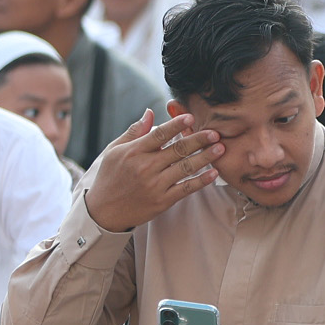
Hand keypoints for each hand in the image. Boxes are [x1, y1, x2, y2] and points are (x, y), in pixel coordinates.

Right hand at [83, 111, 222, 232]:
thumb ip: (134, 132)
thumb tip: (150, 112)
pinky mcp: (162, 200)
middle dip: (198, 140)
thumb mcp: (114, 151)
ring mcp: (155, 185)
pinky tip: (214, 173)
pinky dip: (201, 181)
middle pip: (177, 150)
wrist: (103, 212)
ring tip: (220, 148)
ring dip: (205, 157)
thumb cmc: (110, 177)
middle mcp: (145, 167)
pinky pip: (186, 188)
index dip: (176, 125)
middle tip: (215, 133)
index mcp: (134, 152)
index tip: (190, 117)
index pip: (159, 134)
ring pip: (185, 168)